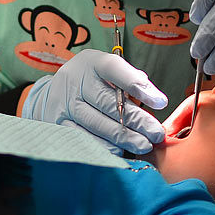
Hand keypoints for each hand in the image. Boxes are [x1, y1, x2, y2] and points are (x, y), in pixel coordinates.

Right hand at [22, 49, 167, 154]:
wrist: (54, 92)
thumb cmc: (92, 81)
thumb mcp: (108, 71)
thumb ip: (130, 79)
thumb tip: (154, 97)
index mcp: (92, 62)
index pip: (115, 69)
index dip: (138, 86)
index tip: (160, 102)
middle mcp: (76, 81)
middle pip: (108, 102)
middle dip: (137, 121)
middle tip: (155, 134)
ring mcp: (65, 103)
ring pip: (97, 124)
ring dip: (124, 138)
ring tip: (143, 145)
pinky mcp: (59, 123)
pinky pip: (84, 138)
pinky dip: (104, 147)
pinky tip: (120, 152)